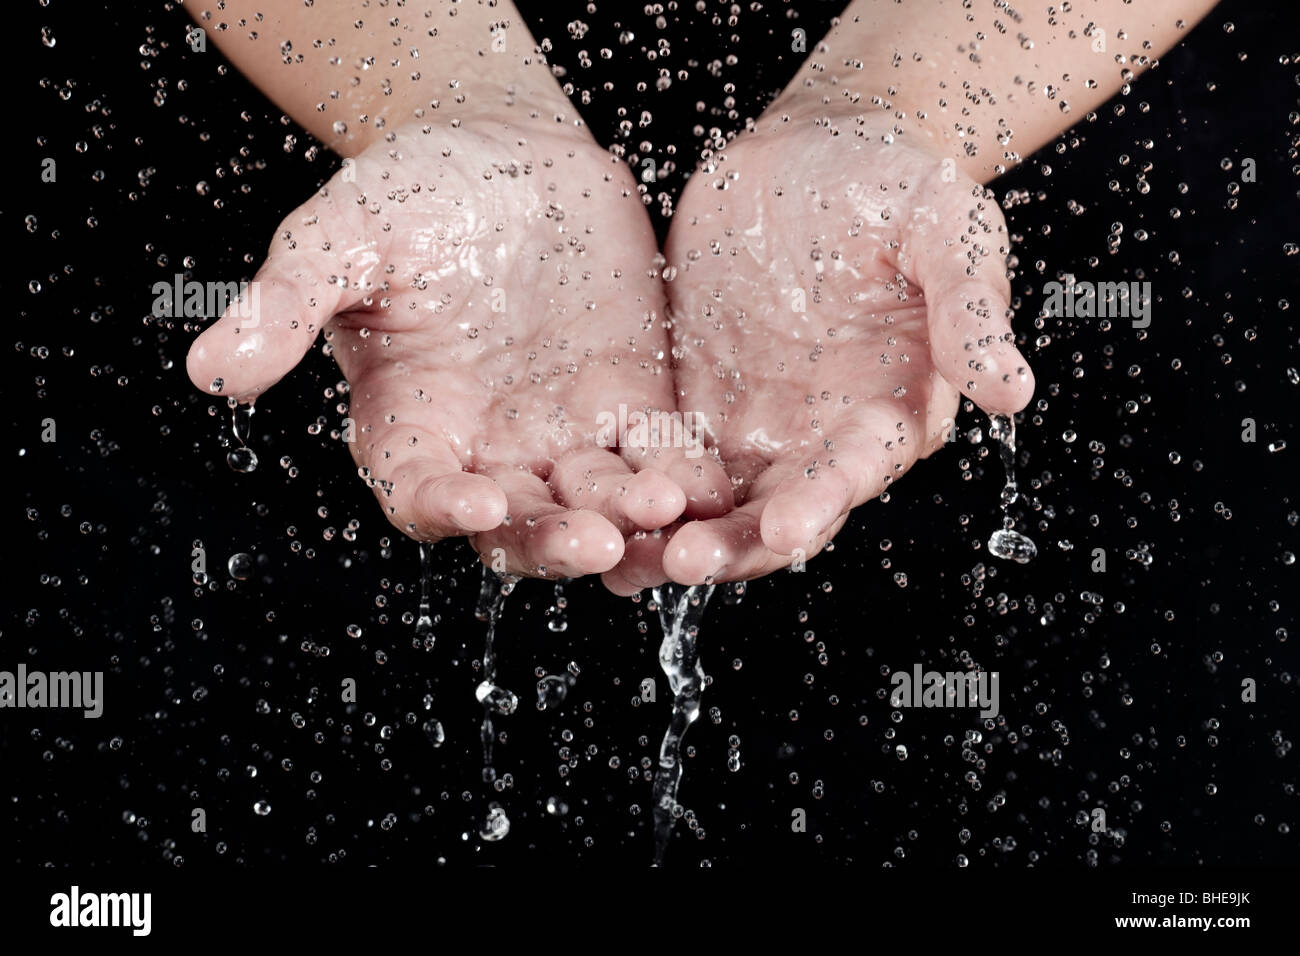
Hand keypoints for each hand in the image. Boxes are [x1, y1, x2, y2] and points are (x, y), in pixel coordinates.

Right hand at [188, 118, 714, 582]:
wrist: (509, 157)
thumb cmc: (414, 193)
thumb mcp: (345, 236)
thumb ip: (287, 303)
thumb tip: (207, 370)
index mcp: (414, 429)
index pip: (423, 497)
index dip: (445, 508)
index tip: (476, 501)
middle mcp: (491, 452)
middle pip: (521, 527)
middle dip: (555, 536)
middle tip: (595, 537)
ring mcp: (565, 439)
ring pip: (599, 508)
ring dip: (632, 523)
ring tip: (664, 508)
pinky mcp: (631, 413)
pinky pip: (660, 460)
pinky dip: (684, 479)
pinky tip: (712, 484)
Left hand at [660, 107, 1034, 583]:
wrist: (817, 149)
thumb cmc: (897, 185)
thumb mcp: (947, 230)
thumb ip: (970, 311)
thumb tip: (1015, 392)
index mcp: (887, 411)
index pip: (855, 471)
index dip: (820, 502)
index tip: (782, 525)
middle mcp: (820, 437)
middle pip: (775, 511)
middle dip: (733, 543)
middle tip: (683, 561)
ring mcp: (755, 427)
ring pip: (713, 504)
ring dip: (673, 536)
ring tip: (625, 560)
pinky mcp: (696, 405)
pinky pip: (662, 461)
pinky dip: (633, 491)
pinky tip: (591, 513)